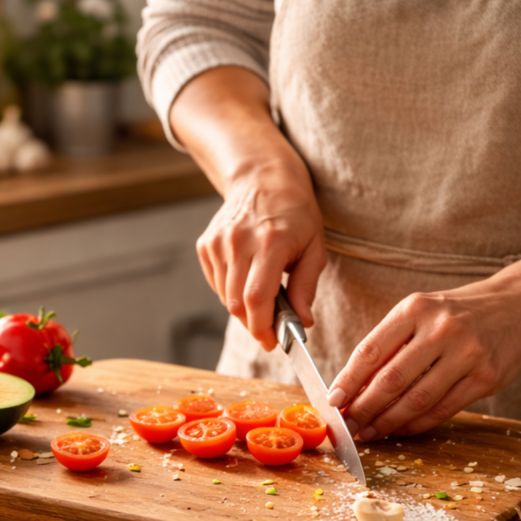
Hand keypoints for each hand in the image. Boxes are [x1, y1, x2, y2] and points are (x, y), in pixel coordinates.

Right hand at [196, 159, 327, 350]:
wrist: (263, 178)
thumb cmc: (295, 213)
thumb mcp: (315, 248)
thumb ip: (307, 288)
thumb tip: (303, 323)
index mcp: (271, 242)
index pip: (256, 298)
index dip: (262, 327)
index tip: (272, 342)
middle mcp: (239, 241)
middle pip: (236, 303)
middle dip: (253, 325)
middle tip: (269, 331)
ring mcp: (218, 242)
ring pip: (225, 296)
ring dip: (243, 308)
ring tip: (262, 298)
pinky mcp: (206, 245)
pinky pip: (216, 283)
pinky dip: (231, 292)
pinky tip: (246, 279)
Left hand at [326, 278, 520, 440]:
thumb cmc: (459, 313)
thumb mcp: (422, 312)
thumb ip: (390, 344)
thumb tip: (353, 386)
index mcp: (415, 309)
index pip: (371, 350)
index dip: (348, 381)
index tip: (333, 401)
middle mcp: (441, 329)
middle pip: (391, 380)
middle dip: (364, 408)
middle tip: (348, 426)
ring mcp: (467, 354)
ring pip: (416, 400)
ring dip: (388, 422)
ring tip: (369, 432)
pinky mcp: (486, 378)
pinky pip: (443, 409)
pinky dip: (416, 424)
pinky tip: (400, 429)